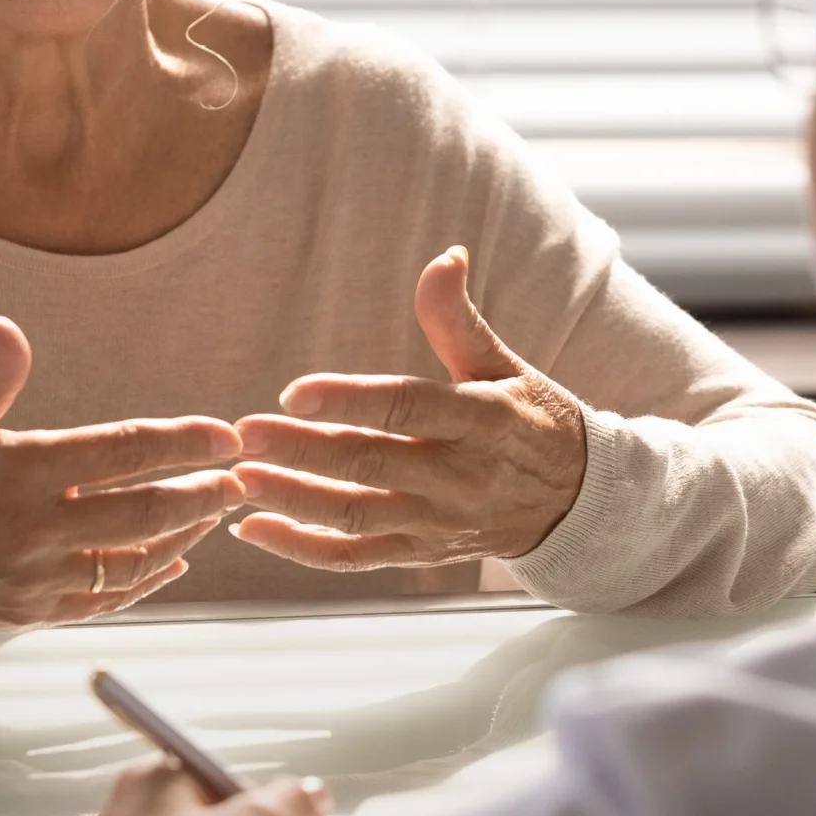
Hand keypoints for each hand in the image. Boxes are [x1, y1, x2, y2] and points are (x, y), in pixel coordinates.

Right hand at [0, 317, 243, 630]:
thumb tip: (7, 327)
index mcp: (22, 471)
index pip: (123, 451)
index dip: (182, 441)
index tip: (225, 434)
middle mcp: (37, 528)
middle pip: (144, 513)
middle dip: (203, 495)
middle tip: (242, 480)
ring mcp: (37, 576)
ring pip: (132, 561)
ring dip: (183, 537)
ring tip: (216, 515)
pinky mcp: (32, 611)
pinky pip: (104, 601)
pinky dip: (145, 583)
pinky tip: (173, 563)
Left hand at [230, 247, 588, 570]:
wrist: (578, 503)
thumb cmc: (531, 420)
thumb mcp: (503, 365)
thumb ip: (458, 318)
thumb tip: (445, 256)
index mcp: (481, 420)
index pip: (407, 408)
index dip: (349, 400)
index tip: (293, 392)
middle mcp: (460, 477)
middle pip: (369, 464)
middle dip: (300, 450)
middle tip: (243, 434)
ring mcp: (439, 523)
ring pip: (354, 515)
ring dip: (291, 500)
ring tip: (237, 480)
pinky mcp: (423, 555)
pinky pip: (355, 558)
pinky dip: (302, 549)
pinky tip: (252, 528)